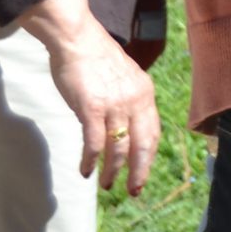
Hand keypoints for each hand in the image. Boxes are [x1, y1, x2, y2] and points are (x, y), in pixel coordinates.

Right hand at [45, 22, 160, 195]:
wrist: (78, 40)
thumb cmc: (96, 59)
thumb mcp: (123, 79)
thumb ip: (127, 101)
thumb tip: (123, 127)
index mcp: (145, 93)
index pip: (153, 132)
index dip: (149, 157)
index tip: (143, 174)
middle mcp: (135, 100)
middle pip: (143, 144)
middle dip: (139, 171)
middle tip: (134, 191)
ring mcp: (115, 105)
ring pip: (119, 147)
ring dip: (112, 170)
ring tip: (106, 184)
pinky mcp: (92, 108)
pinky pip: (94, 143)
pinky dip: (90, 160)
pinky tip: (85, 171)